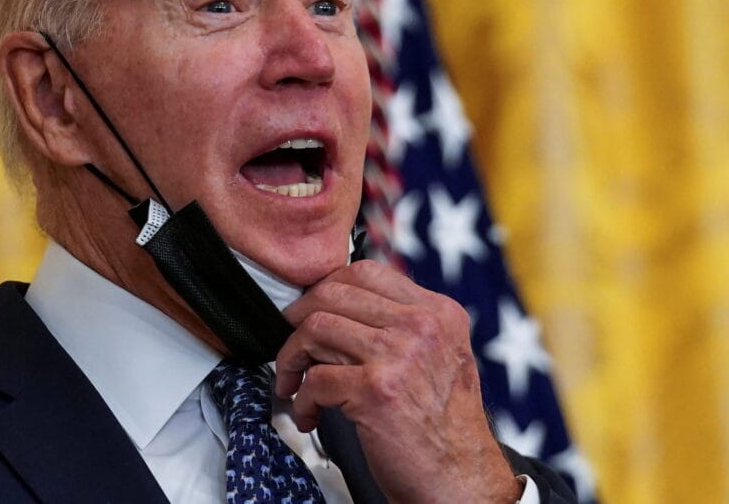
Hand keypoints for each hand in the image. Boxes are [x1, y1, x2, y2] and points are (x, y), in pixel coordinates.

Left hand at [275, 260, 521, 503]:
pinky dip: (302, 400)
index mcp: (437, 312)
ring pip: (316, 329)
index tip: (309, 311)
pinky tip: (308, 414)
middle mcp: (421, 326)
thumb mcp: (438, 357)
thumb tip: (334, 307)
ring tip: (293, 382)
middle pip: (333, 294)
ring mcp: (399, 355)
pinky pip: (315, 380)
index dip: (325, 289)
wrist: (462, 481)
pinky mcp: (376, 391)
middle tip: (291, 344)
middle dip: (299, 319)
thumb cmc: (443, 425)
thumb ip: (400, 325)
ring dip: (292, 357)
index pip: (365, 272)